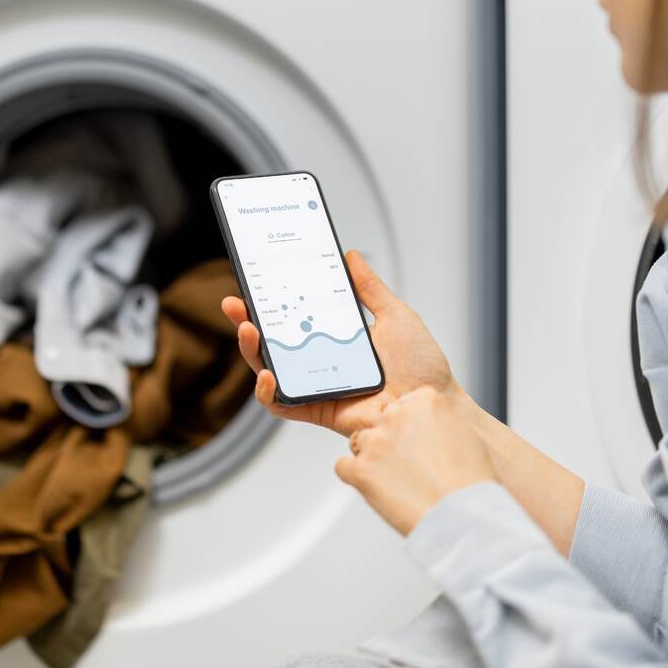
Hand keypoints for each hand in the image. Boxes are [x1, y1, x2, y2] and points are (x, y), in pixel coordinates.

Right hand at [220, 250, 462, 437]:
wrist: (431, 408)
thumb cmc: (421, 368)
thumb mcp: (395, 315)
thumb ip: (369, 288)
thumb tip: (350, 256)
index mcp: (337, 337)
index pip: (295, 315)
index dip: (271, 300)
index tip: (255, 281)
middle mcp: (321, 361)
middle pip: (274, 341)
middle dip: (248, 321)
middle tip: (235, 303)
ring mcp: (316, 386)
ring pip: (269, 369)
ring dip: (251, 350)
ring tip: (248, 331)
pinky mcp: (315, 410)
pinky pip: (280, 404)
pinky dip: (266, 391)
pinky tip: (267, 374)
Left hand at [337, 386, 495, 535]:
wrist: (464, 517)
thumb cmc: (469, 482)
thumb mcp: (463, 435)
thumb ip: (436, 423)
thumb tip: (423, 428)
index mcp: (424, 402)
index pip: (402, 404)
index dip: (407, 426)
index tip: (415, 440)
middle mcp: (397, 417)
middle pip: (379, 421)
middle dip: (389, 441)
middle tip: (406, 465)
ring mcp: (376, 442)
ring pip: (359, 442)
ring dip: (372, 458)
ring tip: (396, 481)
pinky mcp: (361, 469)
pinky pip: (344, 466)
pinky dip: (356, 477)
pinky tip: (377, 489)